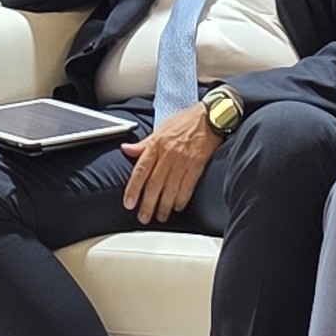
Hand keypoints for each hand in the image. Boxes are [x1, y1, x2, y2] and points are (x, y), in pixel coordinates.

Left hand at [124, 104, 221, 222]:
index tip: (129, 203)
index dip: (133, 189)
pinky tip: (177, 207)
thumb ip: (143, 144)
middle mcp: (168, 154)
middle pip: (154, 184)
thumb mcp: (160, 129)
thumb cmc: (185, 122)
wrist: (210, 117)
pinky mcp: (197, 166)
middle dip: (148, 204)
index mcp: (156, 144)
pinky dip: (182, 199)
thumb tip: (125, 149)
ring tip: (160, 217)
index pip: (140, 170)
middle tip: (143, 217)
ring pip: (170, 189)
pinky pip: (187, 187)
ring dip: (164, 206)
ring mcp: (183, 161)